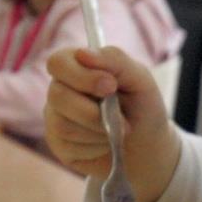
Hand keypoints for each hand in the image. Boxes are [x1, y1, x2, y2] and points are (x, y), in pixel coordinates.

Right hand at [43, 45, 179, 201]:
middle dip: (94, 112)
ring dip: (100, 131)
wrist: (147, 142)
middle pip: (57, 96)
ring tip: (118, 130)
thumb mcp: (139, 78)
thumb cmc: (140, 104)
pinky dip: (97, 147)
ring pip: (64, 125)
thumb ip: (115, 60)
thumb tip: (83, 53)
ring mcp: (55, 118)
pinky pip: (69, 147)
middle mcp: (59, 90)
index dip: (81, 75)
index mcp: (76, 66)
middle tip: (122, 119)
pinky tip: (107, 143)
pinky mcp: (58, 145)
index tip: (111, 86)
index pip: (58, 63)